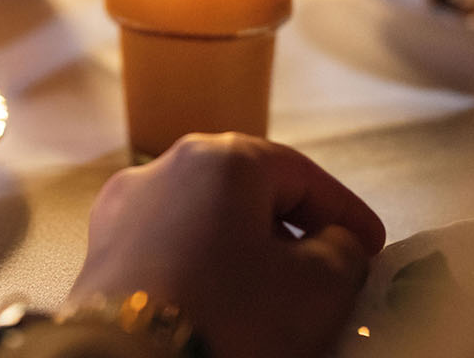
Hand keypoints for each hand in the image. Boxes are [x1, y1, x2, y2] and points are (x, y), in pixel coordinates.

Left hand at [67, 134, 384, 357]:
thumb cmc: (231, 316)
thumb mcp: (318, 287)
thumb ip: (342, 252)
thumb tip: (334, 241)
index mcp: (219, 157)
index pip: (300, 173)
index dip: (344, 211)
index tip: (373, 246)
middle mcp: (163, 166)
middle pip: (246, 189)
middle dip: (292, 227)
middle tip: (330, 265)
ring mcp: (123, 207)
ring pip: (204, 217)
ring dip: (245, 247)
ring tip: (278, 290)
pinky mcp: (101, 250)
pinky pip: (170, 245)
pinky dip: (204, 264)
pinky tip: (223, 300)